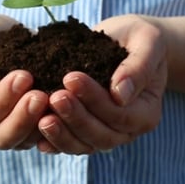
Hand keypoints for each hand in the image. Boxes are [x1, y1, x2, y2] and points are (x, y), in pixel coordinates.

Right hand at [0, 11, 48, 149]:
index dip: (1, 100)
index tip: (23, 76)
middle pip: (1, 137)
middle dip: (22, 118)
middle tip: (41, 94)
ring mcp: (5, 127)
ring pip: (23, 141)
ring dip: (40, 124)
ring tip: (56, 99)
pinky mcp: (28, 124)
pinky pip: (42, 135)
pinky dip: (55, 125)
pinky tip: (67, 107)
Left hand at [37, 14, 166, 153]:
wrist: (125, 41)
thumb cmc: (139, 38)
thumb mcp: (147, 42)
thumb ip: (139, 67)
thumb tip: (121, 94)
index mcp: (146, 112)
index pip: (121, 115)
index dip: (96, 100)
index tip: (71, 78)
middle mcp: (128, 130)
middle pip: (102, 136)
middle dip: (76, 118)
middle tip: (54, 96)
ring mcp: (106, 133)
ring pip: (84, 145)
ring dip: (62, 134)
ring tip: (42, 118)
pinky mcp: (85, 131)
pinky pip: (70, 143)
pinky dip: (54, 141)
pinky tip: (36, 132)